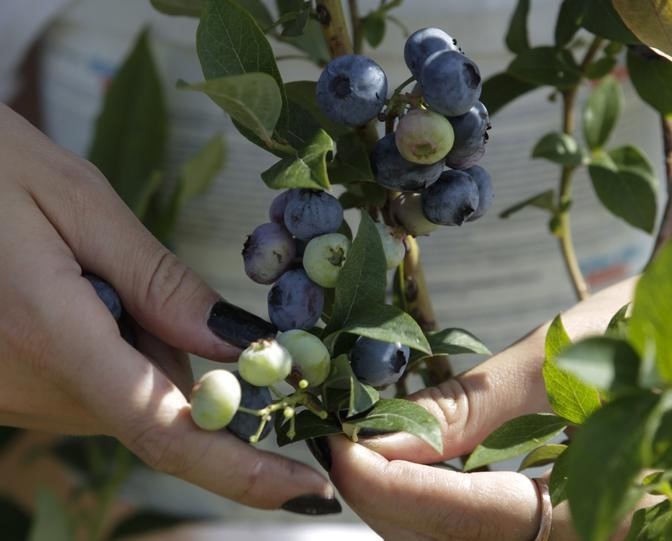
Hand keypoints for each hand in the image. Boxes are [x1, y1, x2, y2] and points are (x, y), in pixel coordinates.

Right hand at [0, 104, 337, 512]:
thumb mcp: (75, 201)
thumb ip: (159, 282)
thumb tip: (241, 346)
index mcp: (47, 336)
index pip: (164, 430)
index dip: (243, 469)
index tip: (308, 487)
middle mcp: (23, 389)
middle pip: (154, 406)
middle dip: (180, 355)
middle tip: (136, 274)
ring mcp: (7, 397)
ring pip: (123, 396)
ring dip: (139, 346)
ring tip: (85, 268)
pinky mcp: (3, 389)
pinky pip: (88, 386)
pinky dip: (108, 347)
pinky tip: (71, 288)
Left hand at [326, 278, 656, 539]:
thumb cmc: (663, 328)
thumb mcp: (556, 360)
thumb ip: (467, 412)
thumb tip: (377, 440)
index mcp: (610, 513)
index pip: (468, 517)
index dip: (388, 485)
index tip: (333, 446)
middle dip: (388, 499)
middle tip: (343, 441)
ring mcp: (595, 536)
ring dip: (412, 504)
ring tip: (373, 446)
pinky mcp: (585, 524)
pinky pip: (498, 533)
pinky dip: (448, 503)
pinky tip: (424, 464)